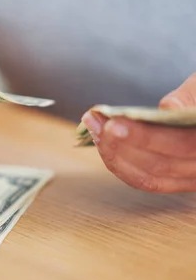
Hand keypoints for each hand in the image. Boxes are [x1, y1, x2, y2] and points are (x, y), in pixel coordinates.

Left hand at [81, 73, 195, 192]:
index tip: (113, 123)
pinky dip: (120, 164)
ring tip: (93, 127)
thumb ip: (190, 96)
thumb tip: (167, 108)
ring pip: (148, 178)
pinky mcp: (176, 183)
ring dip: (114, 154)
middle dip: (120, 143)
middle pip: (160, 166)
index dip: (146, 137)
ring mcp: (192, 180)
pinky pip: (145, 181)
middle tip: (94, 121)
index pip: (183, 145)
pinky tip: (102, 142)